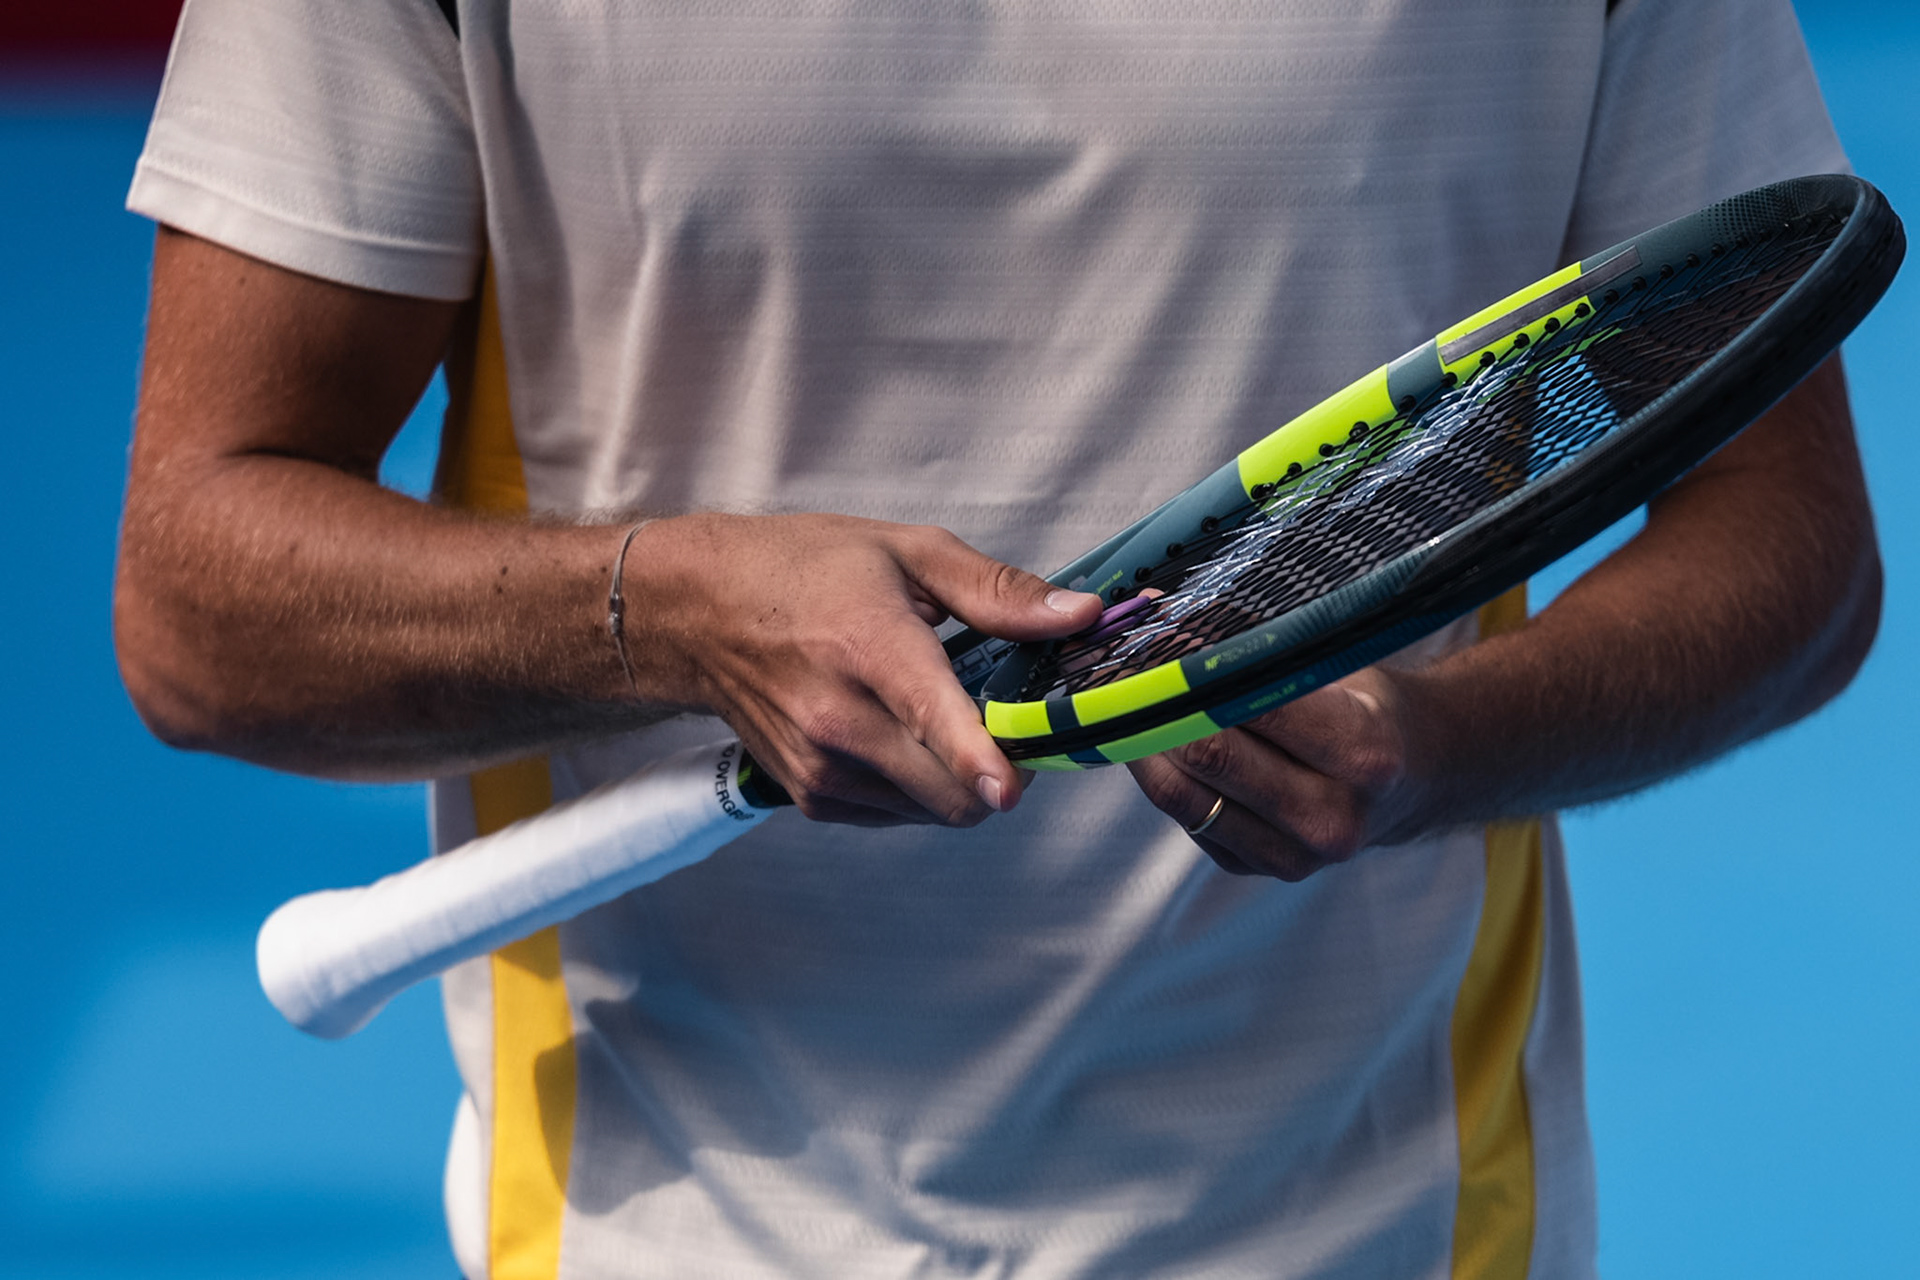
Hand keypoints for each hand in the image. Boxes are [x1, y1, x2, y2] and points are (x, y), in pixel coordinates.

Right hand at [625, 513, 1103, 827]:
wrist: (698, 611)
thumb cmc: (802, 570)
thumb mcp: (907, 552)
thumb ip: (998, 592)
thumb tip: (1079, 615)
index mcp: (870, 648)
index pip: (934, 722)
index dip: (982, 761)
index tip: (1014, 784)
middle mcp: (840, 721)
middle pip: (952, 791)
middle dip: (1003, 770)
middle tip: (1011, 724)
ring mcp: (821, 767)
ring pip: (933, 811)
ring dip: (961, 781)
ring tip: (945, 719)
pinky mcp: (811, 796)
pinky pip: (897, 814)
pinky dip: (920, 788)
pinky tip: (903, 735)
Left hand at [1126, 667, 1431, 879]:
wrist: (1415, 778)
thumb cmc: (1372, 708)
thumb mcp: (1343, 666)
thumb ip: (1267, 650)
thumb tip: (1170, 620)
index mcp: (1364, 753)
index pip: (1256, 707)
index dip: (1197, 671)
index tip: (1158, 641)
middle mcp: (1332, 816)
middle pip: (1212, 756)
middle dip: (1159, 707)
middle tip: (1124, 668)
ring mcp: (1294, 856)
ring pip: (1185, 795)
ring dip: (1145, 744)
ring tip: (1125, 702)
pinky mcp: (1257, 870)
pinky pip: (1186, 819)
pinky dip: (1162, 776)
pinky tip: (1151, 740)